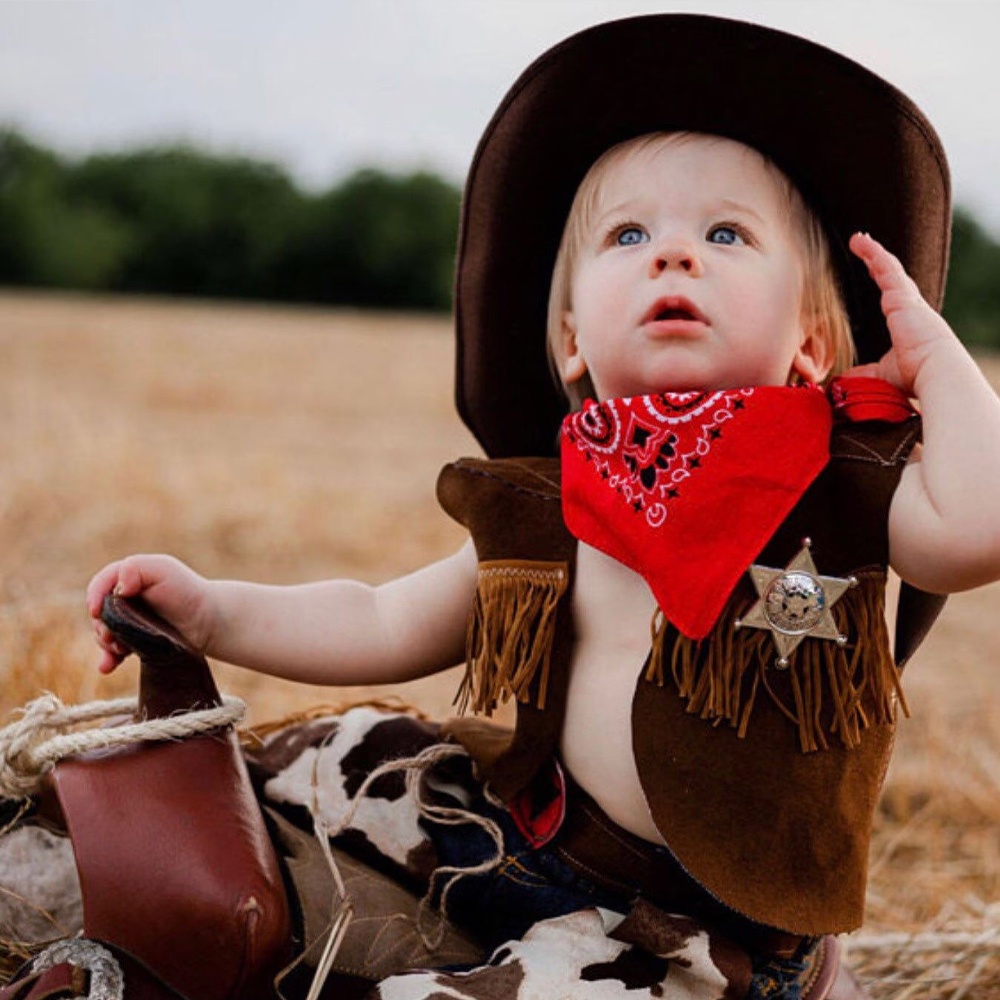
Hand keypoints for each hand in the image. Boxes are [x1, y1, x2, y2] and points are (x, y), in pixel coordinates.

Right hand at [86, 554, 213, 673]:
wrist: (207, 621)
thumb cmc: (187, 591)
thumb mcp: (163, 569)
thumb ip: (136, 568)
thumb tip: (119, 588)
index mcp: (128, 577)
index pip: (100, 584)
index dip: (95, 597)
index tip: (97, 611)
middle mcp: (124, 598)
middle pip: (98, 612)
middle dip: (101, 625)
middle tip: (113, 636)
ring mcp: (129, 620)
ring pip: (104, 632)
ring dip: (105, 642)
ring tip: (120, 649)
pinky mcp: (134, 640)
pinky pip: (113, 651)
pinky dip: (107, 659)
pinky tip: (107, 666)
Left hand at [844, 231, 959, 396]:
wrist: (936, 370)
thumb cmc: (915, 376)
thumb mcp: (882, 374)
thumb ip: (864, 372)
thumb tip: (846, 379)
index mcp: (907, 322)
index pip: (892, 295)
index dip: (881, 280)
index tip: (872, 271)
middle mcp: (909, 307)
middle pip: (892, 277)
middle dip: (877, 261)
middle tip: (864, 248)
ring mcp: (908, 300)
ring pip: (888, 268)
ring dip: (873, 252)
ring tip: (858, 239)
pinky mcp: (902, 296)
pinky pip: (886, 267)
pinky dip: (873, 253)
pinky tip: (861, 242)